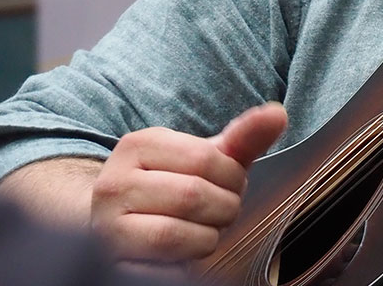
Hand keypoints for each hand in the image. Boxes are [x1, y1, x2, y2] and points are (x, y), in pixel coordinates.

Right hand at [89, 102, 286, 263]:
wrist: (124, 225)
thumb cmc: (175, 187)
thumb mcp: (209, 160)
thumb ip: (243, 139)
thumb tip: (278, 114)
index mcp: (138, 145)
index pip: (206, 158)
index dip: (232, 177)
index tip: (228, 184)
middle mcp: (112, 182)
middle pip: (193, 196)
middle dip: (222, 209)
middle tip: (219, 212)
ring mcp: (104, 225)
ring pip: (175, 235)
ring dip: (205, 238)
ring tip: (202, 231)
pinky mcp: (108, 262)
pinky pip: (161, 269)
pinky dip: (185, 265)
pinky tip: (182, 254)